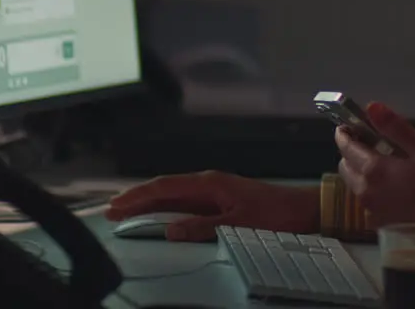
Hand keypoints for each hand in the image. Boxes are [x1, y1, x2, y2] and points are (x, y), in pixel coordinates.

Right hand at [104, 171, 318, 241]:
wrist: (303, 210)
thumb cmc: (275, 214)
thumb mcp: (238, 224)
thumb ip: (203, 228)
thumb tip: (169, 230)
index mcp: (210, 183)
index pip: (164, 187)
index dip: (138, 196)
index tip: (116, 205)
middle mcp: (209, 184)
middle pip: (165, 190)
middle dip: (137, 199)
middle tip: (111, 211)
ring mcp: (214, 192)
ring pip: (174, 197)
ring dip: (150, 204)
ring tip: (126, 213)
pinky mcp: (221, 201)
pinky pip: (186, 203)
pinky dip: (167, 209)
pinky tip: (158, 217)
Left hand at [335, 102, 414, 226]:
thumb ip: (396, 128)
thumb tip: (372, 107)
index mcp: (374, 169)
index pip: (347, 147)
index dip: (345, 134)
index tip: (348, 126)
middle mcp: (365, 190)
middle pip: (345, 167)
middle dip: (350, 152)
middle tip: (368, 143)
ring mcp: (371, 210)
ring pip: (354, 185)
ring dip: (360, 171)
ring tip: (382, 165)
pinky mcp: (380, 223)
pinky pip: (367, 200)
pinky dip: (371, 189)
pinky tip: (391, 188)